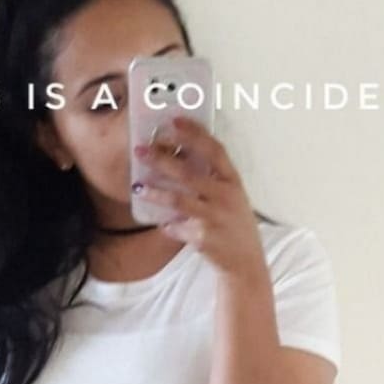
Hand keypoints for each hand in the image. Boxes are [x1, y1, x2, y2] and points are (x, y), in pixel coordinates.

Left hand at [132, 115, 266, 281]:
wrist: (245, 262)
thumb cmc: (236, 226)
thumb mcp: (234, 198)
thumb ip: (213, 180)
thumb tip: (181, 161)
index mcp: (233, 182)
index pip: (214, 150)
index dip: (194, 134)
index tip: (174, 121)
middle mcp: (225, 196)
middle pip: (188, 173)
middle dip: (162, 160)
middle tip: (141, 150)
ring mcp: (213, 217)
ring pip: (177, 200)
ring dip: (155, 193)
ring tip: (138, 187)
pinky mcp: (202, 237)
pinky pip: (176, 227)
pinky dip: (167, 226)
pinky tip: (162, 224)